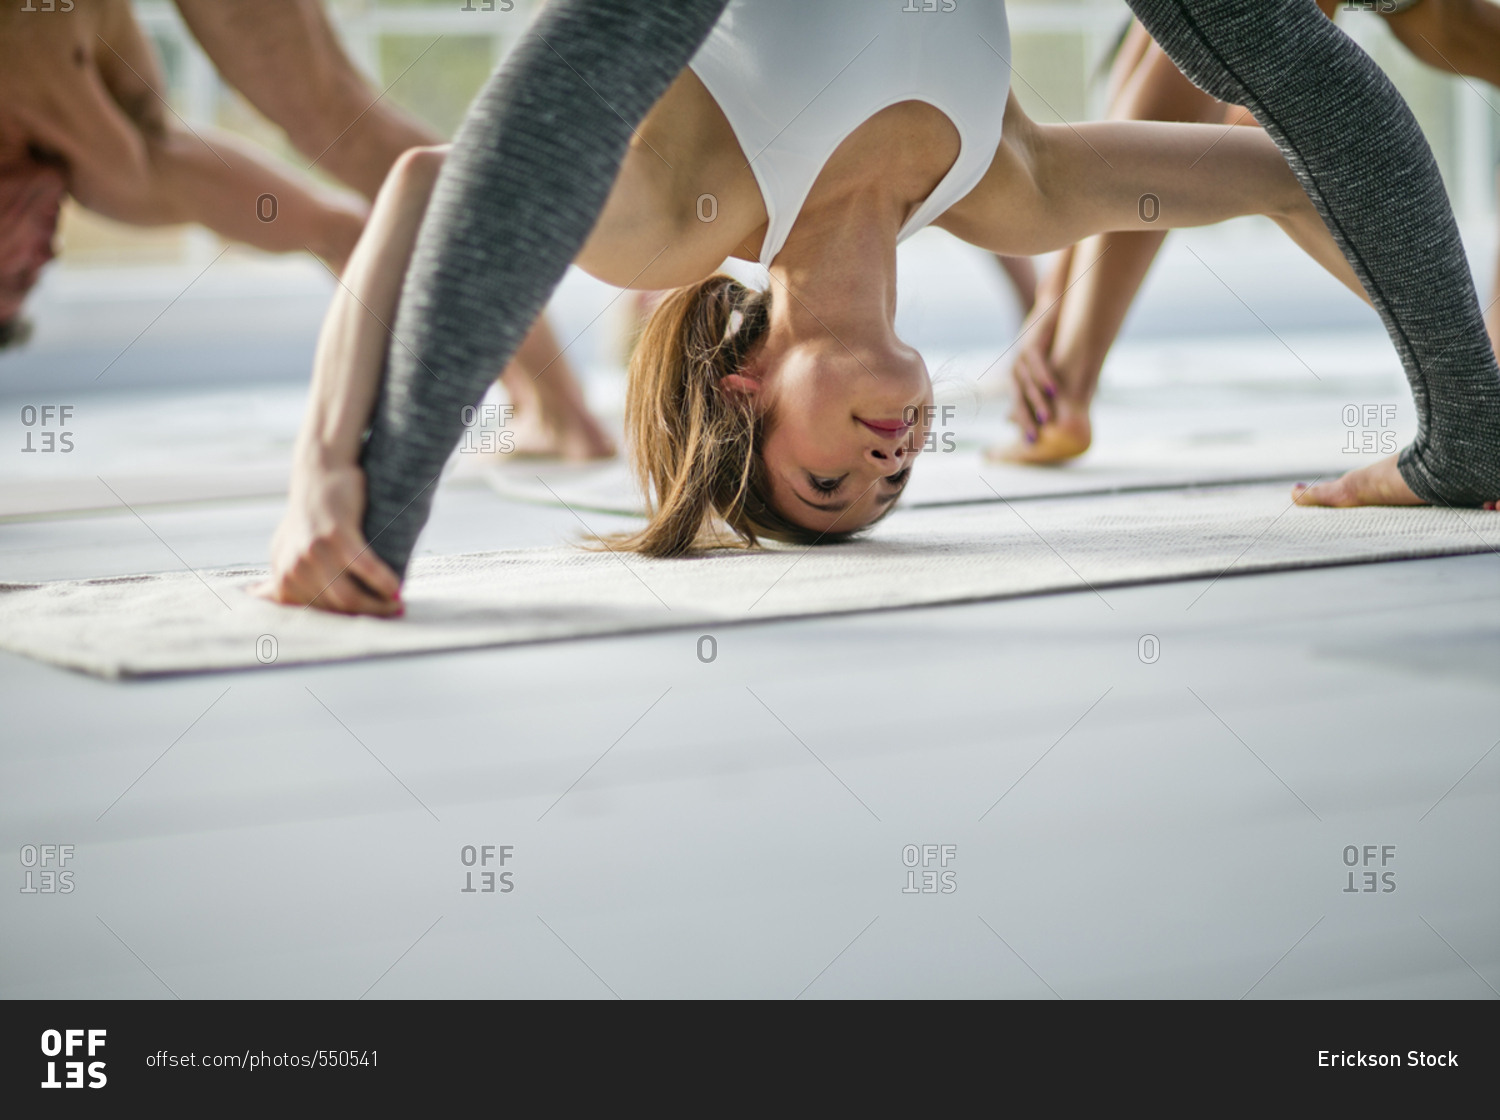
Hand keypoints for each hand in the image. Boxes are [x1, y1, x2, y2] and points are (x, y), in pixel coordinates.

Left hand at [255, 461, 402, 615]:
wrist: (319, 471)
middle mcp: (294, 568)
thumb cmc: (307, 512)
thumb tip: (257, 597)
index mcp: (284, 576)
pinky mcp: (336, 535)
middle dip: (367, 615)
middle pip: (337, 608)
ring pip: (350, 596)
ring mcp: (313, 552)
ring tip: (398, 605)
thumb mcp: (285, 546)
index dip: (345, 621)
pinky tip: (397, 589)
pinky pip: (365, 569)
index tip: (367, 621)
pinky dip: (384, 582)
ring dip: (379, 605)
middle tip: (393, 612)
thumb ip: (278, 575)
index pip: (318, 614)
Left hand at [1008, 334, 1058, 441]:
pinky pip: (1037, 364)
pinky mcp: (1030, 342)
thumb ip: (1048, 389)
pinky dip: (1045, 377)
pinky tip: (1054, 390)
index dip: (1023, 423)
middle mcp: (1016, 369)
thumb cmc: (1052, 341)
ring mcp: (1021, 356)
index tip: (1030, 444)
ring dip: (1037, 402)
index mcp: (1019, 378)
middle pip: (1019, 398)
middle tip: (1033, 440)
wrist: (1051, 309)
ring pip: (1027, 384)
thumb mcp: (1048, 368)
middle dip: (1025, 420)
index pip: (1019, 405)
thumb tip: (1054, 411)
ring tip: (1046, 420)